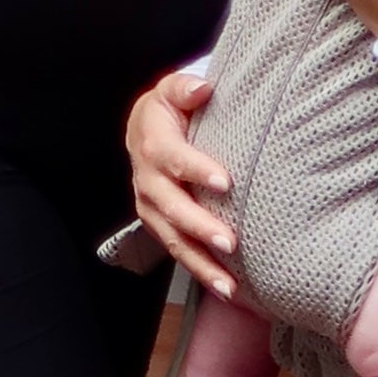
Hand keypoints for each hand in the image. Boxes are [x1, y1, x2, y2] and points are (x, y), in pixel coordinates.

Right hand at [124, 59, 237, 295]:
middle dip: (200, 227)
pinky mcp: (160, 226)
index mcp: (152, 145)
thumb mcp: (173, 89)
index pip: (174, 159)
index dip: (197, 170)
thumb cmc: (170, 109)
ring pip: (174, 240)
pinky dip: (201, 272)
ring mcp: (151, 209)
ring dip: (201, 264)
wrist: (146, 130)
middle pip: (172, 208)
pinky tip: (226, 288)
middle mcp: (148, 182)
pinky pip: (179, 252)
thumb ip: (185, 87)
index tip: (226, 183)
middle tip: (230, 242)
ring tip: (229, 285)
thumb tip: (202, 88)